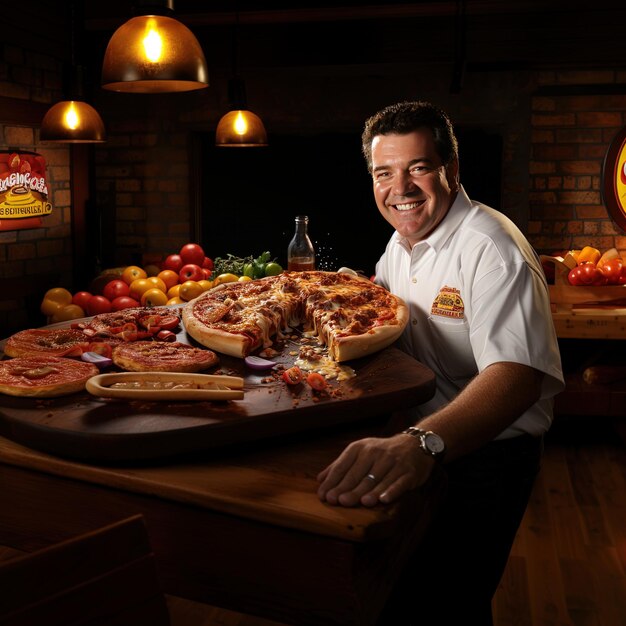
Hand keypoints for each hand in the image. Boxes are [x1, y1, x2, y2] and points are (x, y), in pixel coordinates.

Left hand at [316, 434, 434, 506]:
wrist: (414, 445)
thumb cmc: (382, 452)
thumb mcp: (360, 452)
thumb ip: (340, 465)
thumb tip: (320, 479)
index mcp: (360, 448)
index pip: (343, 466)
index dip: (332, 481)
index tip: (324, 495)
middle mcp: (375, 452)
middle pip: (358, 474)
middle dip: (347, 488)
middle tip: (337, 501)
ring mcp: (393, 462)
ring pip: (377, 479)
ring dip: (368, 491)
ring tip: (359, 502)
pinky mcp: (408, 472)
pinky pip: (398, 482)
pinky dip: (391, 491)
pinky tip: (383, 499)